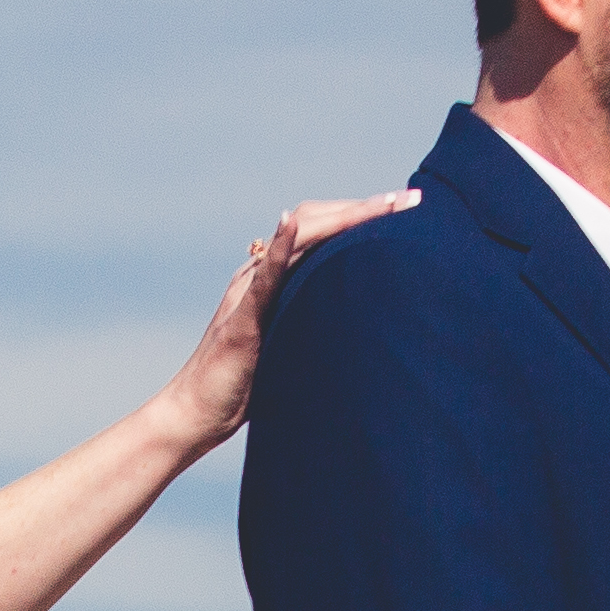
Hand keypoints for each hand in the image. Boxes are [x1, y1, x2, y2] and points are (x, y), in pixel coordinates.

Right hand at [156, 191, 422, 448]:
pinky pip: (263, 277)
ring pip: (297, 239)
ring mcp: (249, 292)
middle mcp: (260, 274)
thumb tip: (355, 316)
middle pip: (315, 223)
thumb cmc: (244, 385)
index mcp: (274, 279)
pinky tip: (292, 223)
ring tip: (385, 204)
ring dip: (342, 217)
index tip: (408, 208)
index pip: (321, 231)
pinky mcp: (243, 320)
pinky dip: (280, 247)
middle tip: (412, 199)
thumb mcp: (289, 344)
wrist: (197, 412)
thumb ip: (312, 322)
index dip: (362, 216)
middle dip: (365, 208)